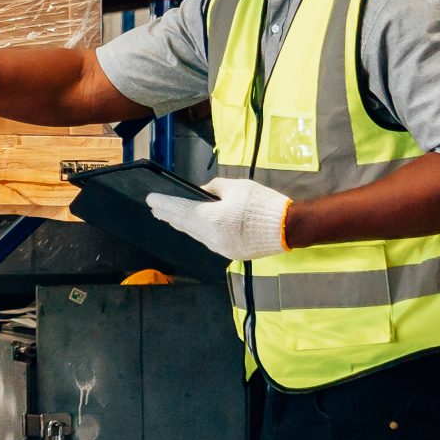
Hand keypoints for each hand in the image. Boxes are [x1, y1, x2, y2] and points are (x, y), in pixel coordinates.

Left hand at [146, 178, 291, 261]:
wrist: (288, 228)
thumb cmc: (261, 203)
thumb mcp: (236, 187)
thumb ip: (213, 188)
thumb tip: (200, 192)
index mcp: (211, 219)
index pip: (180, 210)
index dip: (164, 204)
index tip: (150, 199)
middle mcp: (211, 236)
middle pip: (184, 224)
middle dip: (169, 215)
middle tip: (155, 208)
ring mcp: (220, 247)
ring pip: (195, 234)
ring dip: (182, 224)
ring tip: (169, 217)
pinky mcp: (230, 253)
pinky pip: (208, 241)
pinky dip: (198, 232)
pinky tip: (193, 227)